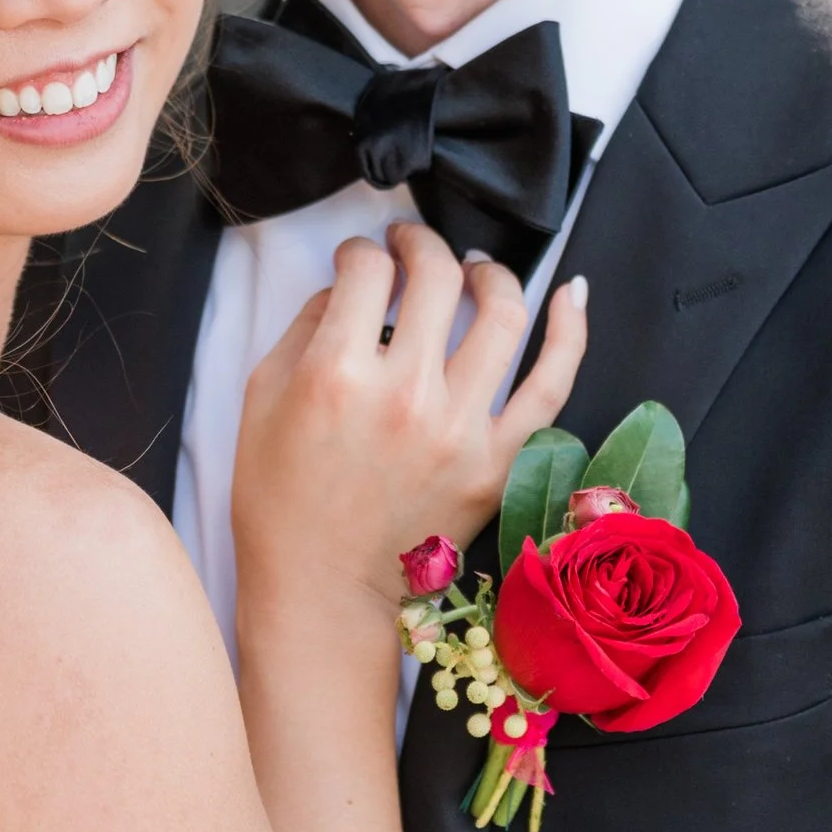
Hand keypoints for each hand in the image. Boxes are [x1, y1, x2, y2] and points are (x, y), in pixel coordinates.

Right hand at [232, 223, 586, 626]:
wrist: (321, 588)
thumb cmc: (281, 500)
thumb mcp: (261, 400)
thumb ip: (304, 329)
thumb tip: (347, 286)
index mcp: (336, 374)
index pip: (366, 272)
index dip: (361, 252)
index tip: (360, 262)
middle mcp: (404, 395)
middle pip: (435, 275)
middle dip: (420, 243)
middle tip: (410, 248)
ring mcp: (460, 429)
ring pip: (501, 313)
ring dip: (490, 273)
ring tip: (474, 271)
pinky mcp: (498, 462)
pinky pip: (552, 385)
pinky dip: (570, 331)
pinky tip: (570, 293)